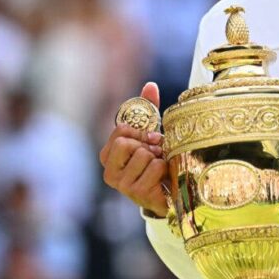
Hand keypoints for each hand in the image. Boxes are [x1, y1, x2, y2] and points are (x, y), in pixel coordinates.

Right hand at [99, 82, 168, 216]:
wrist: (169, 192)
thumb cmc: (156, 161)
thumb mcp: (150, 134)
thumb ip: (147, 111)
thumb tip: (150, 85)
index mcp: (108, 155)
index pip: (120, 131)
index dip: (140, 131)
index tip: (151, 137)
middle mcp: (109, 171)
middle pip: (126, 142)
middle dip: (147, 144)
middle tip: (156, 153)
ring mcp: (121, 185)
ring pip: (142, 154)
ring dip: (158, 157)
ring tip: (160, 165)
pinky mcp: (136, 193)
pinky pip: (155, 167)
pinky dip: (164, 168)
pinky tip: (163, 177)